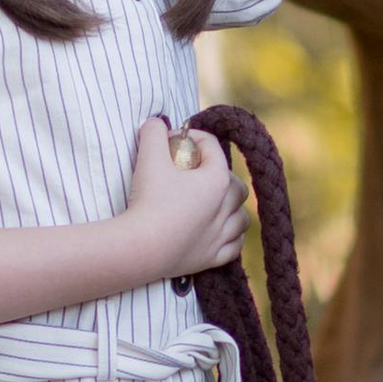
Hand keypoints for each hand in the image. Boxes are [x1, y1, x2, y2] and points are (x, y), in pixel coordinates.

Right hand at [123, 118, 248, 278]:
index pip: (213, 149)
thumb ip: (153, 132)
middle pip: (237, 186)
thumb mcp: (148, 157)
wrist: (141, 247)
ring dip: (233, 209)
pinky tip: (221, 234)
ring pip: (241, 219)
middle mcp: (226, 207)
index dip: (194, 139)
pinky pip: (234, 247)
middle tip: (200, 174)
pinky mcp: (211, 258)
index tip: (175, 141)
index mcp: (217, 180)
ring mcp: (220, 235)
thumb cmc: (148, 200)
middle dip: (223, 176)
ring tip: (217, 205)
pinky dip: (231, 239)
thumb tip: (157, 123)